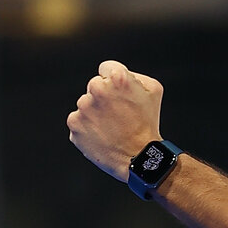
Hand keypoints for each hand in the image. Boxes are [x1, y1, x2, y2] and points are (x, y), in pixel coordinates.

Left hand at [67, 59, 164, 178]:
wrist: (140, 158)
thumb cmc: (148, 123)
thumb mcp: (153, 91)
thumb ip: (133, 75)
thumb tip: (114, 75)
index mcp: (117, 77)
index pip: (106, 69)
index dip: (115, 82)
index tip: (121, 95)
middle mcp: (97, 89)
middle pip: (95, 86)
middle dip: (104, 97)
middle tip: (119, 115)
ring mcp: (83, 107)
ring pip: (86, 104)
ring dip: (95, 113)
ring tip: (112, 128)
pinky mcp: (74, 124)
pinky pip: (78, 121)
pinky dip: (87, 128)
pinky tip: (102, 136)